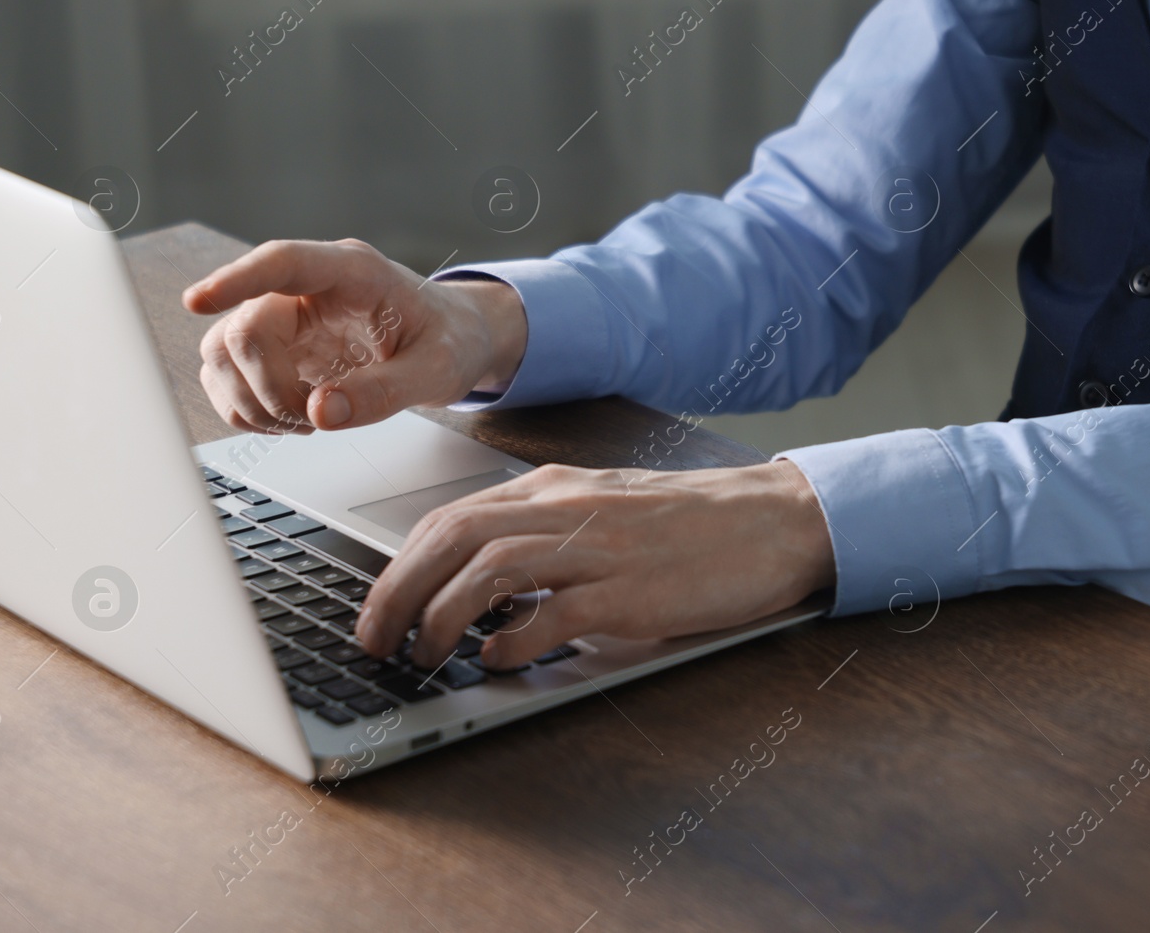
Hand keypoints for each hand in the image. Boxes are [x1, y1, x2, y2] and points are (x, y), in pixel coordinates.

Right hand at [182, 239, 526, 432]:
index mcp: (352, 272)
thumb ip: (385, 390)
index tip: (197, 299)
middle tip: (311, 417)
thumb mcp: (437, 369)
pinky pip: (226, 380)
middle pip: (243, 328)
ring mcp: (284, 321)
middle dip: (267, 387)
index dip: (236, 279)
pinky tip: (293, 420)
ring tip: (306, 421)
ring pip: (222, 354)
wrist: (453, 340)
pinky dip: (248, 411)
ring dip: (252, 402)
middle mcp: (307, 290)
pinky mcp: (273, 353)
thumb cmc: (448, 340)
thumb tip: (321, 413)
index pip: (282, 262)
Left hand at [355, 460, 837, 668]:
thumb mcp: (607, 511)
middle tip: (373, 639)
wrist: (775, 520)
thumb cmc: (695, 524)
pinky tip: (498, 662)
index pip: (453, 517)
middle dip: (397, 591)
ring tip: (423, 658)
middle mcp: (568, 509)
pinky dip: (512, 642)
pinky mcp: (631, 592)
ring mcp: (599, 549)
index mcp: (558, 488)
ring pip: (488, 570)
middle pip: (453, 538)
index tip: (377, 605)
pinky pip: (552, 616)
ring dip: (440, 618)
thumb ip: (546, 536)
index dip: (400, 565)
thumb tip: (484, 590)